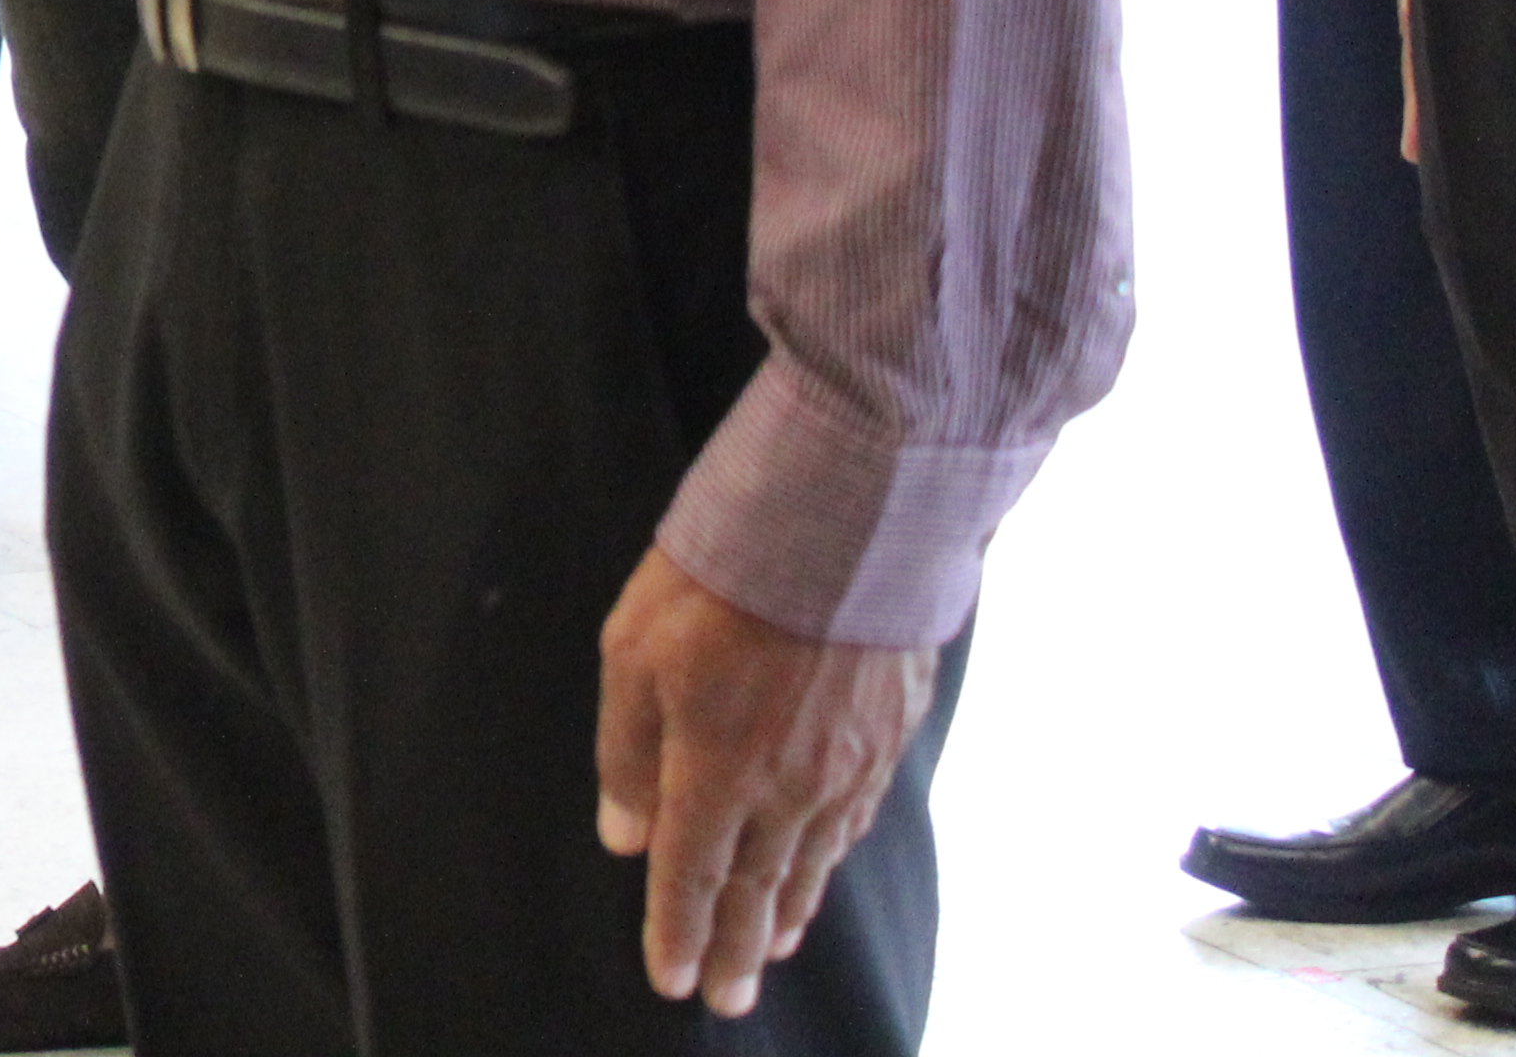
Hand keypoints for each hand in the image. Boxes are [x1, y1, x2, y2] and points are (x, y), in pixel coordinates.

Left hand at [592, 548, 938, 1019]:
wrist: (842, 517)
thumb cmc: (717, 574)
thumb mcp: (632, 652)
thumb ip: (627, 753)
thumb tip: (625, 837)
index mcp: (715, 768)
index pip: (690, 874)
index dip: (675, 932)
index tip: (670, 981)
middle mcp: (789, 784)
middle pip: (757, 888)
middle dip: (733, 949)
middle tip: (726, 998)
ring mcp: (849, 765)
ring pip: (812, 863)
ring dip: (785, 913)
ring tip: (766, 950)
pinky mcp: (890, 734)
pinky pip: (853, 821)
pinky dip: (829, 861)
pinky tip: (819, 873)